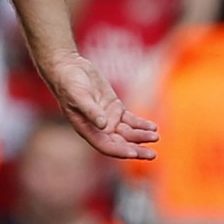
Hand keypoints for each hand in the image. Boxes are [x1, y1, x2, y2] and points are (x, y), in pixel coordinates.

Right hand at [42, 50, 158, 158]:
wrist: (68, 68)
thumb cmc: (68, 83)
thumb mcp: (78, 96)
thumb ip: (90, 111)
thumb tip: (103, 125)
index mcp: (87, 129)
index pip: (105, 146)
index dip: (120, 151)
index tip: (134, 152)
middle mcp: (98, 128)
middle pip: (120, 143)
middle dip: (136, 149)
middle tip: (152, 155)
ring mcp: (108, 119)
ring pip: (128, 133)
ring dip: (141, 136)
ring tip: (155, 136)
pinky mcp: (114, 108)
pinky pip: (130, 121)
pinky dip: (141, 124)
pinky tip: (153, 127)